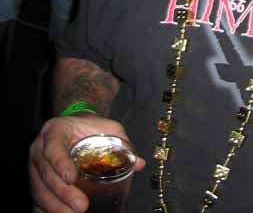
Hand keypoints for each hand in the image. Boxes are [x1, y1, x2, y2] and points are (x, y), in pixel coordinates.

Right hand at [30, 114, 144, 212]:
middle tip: (81, 206)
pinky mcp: (35, 183)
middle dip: (63, 194)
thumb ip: (122, 144)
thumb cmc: (91, 128)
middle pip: (46, 174)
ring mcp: (34, 167)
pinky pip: (36, 200)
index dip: (60, 164)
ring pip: (39, 190)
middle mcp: (39, 149)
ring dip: (55, 207)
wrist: (75, 127)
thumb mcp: (108, 129)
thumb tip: (139, 164)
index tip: (72, 178)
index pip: (53, 147)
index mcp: (54, 131)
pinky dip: (45, 211)